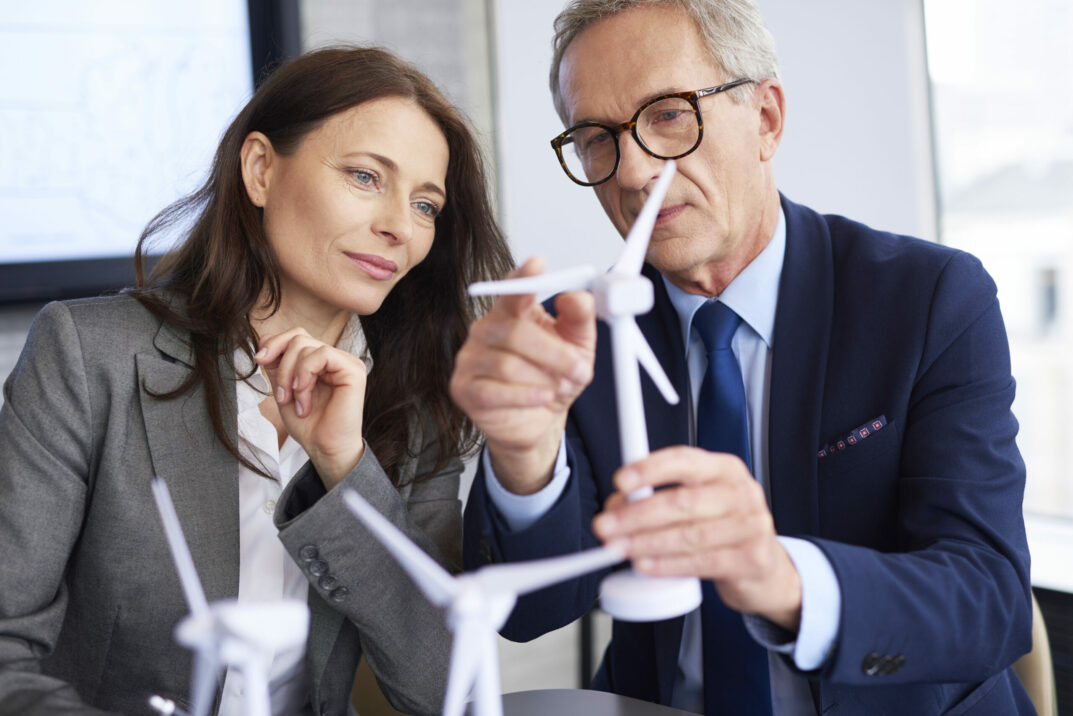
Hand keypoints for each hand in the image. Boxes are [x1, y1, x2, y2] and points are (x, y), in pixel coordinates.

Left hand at [254, 328, 367, 488]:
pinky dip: (305, 375)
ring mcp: (345, 362)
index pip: (295, 335)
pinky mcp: (353, 369)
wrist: (324, 449)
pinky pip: (322, 354)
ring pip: (306, 345)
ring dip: (291, 376)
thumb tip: (265, 343)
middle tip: (280, 395)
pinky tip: (304, 397)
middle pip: (298, 337)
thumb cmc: (309, 426)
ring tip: (295, 402)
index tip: (259, 361)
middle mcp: (334, 358)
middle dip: (281, 365)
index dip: (274, 343)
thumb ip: (277, 365)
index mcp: (319, 361)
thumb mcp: (284, 389)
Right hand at [450, 257, 596, 493]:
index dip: (523, 277)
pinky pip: (493, 391)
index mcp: (512, 311)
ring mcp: (470, 358)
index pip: (513, 287)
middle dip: (554, 354)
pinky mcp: (463, 387)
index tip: (537, 265)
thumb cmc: (552, 379)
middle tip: (579, 369)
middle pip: (515, 332)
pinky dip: (525, 395)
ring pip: (507, 364)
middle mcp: (486, 329)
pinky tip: (541, 397)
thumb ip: (579, 317)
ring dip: (542, 379)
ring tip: (558, 388)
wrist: (537, 421)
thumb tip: (576, 296)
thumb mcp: (578, 346)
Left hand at [592, 446, 802, 630]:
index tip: (621, 481)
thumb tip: (618, 505)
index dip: (650, 469)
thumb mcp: (698, 504)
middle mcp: (741, 492)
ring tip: (618, 548)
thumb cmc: (723, 529)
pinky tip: (645, 565)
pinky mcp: (752, 559)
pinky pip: (702, 562)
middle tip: (605, 525)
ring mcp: (751, 526)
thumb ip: (660, 499)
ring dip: (646, 542)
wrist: (766, 568)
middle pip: (682, 501)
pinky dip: (668, 565)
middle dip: (637, 515)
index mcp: (724, 469)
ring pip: (690, 535)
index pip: (684, 460)